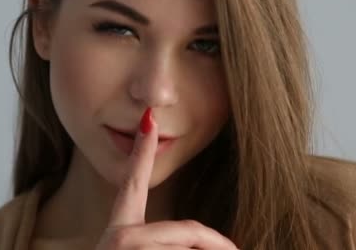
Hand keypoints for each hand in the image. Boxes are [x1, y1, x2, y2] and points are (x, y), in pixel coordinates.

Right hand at [96, 108, 238, 248]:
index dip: (143, 149)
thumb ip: (160, 242)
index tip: (149, 118)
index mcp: (120, 231)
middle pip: (188, 232)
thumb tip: (204, 239)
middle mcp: (123, 235)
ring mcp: (132, 246)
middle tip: (235, 249)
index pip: (133, 182)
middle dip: (215, 245)